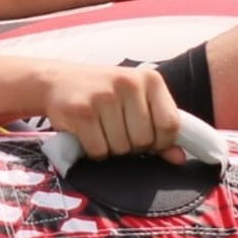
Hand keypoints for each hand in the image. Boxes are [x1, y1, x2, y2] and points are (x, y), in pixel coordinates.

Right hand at [39, 62, 184, 161]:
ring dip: (112, 148)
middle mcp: (128, 83)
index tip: (149, 140)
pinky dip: (94, 151)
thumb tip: (179, 158)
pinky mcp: (81, 111)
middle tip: (118, 132)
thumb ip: (160, 127)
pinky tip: (88, 134)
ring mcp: (103, 96)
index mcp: (150, 79)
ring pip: (121, 148)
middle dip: (133, 146)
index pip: (170, 124)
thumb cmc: (104, 93)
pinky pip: (99, 150)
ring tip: (102, 130)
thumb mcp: (137, 101)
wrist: (57, 81)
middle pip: (145, 140)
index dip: (161, 142)